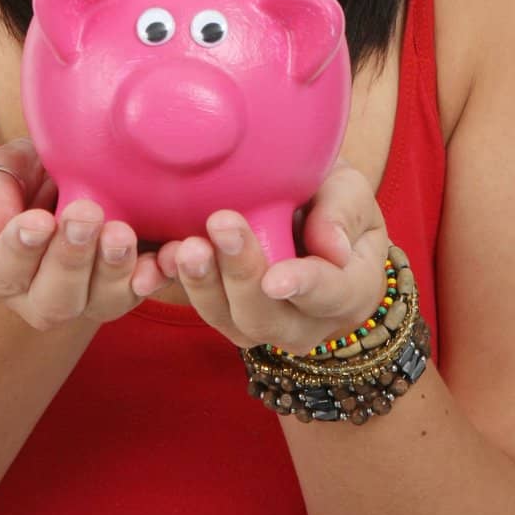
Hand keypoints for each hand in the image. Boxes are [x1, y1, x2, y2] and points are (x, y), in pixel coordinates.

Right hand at [0, 139, 173, 328]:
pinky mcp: (126, 288)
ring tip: (122, 234)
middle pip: (53, 300)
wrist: (70, 179)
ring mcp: (86, 299)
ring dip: (114, 270)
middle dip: (71, 259)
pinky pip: (142, 292)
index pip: (0, 270)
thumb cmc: (27, 175)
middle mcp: (37, 296)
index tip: (39, 222)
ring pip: (99, 304)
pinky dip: (157, 276)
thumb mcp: (2, 169)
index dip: (19, 249)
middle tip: (86, 216)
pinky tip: (167, 257)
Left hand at [154, 158, 390, 355]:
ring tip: (187, 246)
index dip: (305, 287)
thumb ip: (343, 211)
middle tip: (220, 225)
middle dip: (240, 275)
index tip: (276, 278)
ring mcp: (262, 323)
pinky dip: (180, 282)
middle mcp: (305, 322)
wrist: (307, 213)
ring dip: (204, 283)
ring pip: (229, 319)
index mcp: (349, 291)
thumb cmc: (333, 200)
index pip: (332, 295)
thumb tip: (332, 248)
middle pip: (268, 315)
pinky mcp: (226, 311)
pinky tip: (165, 252)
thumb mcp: (348, 190)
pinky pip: (202, 305)